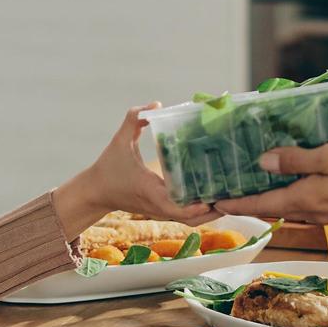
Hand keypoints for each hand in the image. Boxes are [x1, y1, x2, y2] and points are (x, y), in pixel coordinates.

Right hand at [64, 104, 216, 231]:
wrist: (94, 193)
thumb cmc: (108, 167)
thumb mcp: (119, 140)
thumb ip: (135, 120)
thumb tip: (156, 105)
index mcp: (150, 191)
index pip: (176, 207)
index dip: (196, 207)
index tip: (212, 199)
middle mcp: (158, 206)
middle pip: (192, 219)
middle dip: (213, 211)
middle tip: (233, 195)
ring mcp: (161, 212)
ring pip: (191, 221)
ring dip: (210, 213)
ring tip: (230, 196)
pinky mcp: (162, 212)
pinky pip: (185, 216)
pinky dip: (201, 212)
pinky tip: (214, 196)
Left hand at [214, 135, 327, 223]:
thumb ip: (296, 159)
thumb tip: (264, 161)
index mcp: (307, 198)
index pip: (262, 203)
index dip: (236, 202)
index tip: (213, 203)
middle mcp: (315, 210)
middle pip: (274, 207)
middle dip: (250, 200)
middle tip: (229, 192)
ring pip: (293, 205)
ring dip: (273, 198)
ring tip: (258, 183)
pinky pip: (311, 202)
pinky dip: (295, 194)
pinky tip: (297, 181)